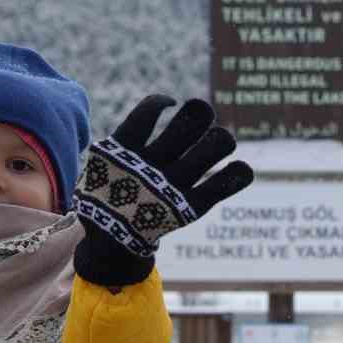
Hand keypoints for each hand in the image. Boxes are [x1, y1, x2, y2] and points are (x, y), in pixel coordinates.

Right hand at [75, 96, 253, 259]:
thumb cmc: (110, 189)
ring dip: (222, 139)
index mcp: (121, 153)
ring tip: (219, 139)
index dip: (160, 102)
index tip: (171, 102)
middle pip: (186, 129)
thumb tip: (147, 110)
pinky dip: (238, 175)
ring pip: (210, 150)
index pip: (146, 114)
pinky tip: (239, 168)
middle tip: (202, 113)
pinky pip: (223, 187)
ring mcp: (170, 189)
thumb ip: (125, 136)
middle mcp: (149, 169)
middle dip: (199, 114)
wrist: (110, 239)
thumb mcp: (103, 161)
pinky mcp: (189, 209)